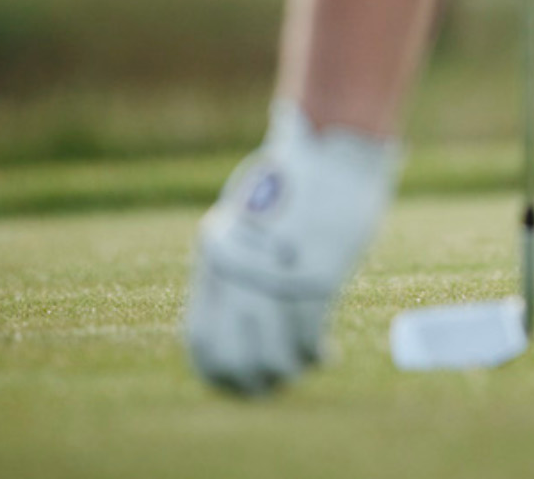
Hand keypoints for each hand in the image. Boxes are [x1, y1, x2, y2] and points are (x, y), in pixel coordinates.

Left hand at [185, 104, 399, 394]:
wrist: (331, 151)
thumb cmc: (295, 181)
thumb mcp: (249, 220)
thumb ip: (239, 265)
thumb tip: (241, 320)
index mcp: (215, 259)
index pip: (202, 342)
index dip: (219, 374)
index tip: (241, 381)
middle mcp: (237, 274)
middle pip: (234, 359)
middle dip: (254, 383)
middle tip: (275, 382)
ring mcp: (274, 277)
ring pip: (274, 356)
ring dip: (289, 370)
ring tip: (306, 364)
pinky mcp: (316, 278)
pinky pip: (307, 338)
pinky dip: (314, 354)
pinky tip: (325, 354)